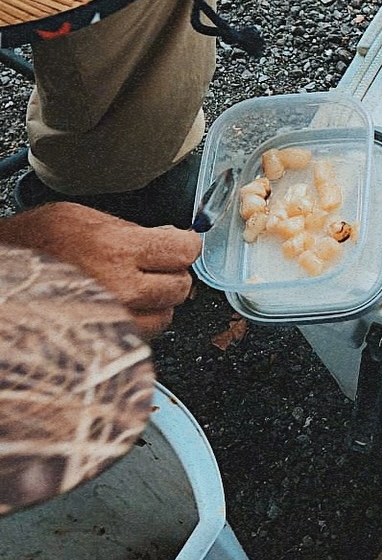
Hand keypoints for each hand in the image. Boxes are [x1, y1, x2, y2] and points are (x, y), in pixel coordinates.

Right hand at [0, 206, 200, 338]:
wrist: (2, 278)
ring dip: (159, 302)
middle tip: (153, 266)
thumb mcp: (81, 218)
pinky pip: (145, 335)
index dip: (187, 245)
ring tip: (134, 288)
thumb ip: (132, 229)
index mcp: (116, 250)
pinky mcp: (110, 342)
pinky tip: (122, 307)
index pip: (184, 250)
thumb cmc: (32, 245)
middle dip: (172, 274)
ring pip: (168, 315)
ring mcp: (116, 320)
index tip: (181, 243)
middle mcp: (121, 289)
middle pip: (181, 285)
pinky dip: (141, 322)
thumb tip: (172, 237)